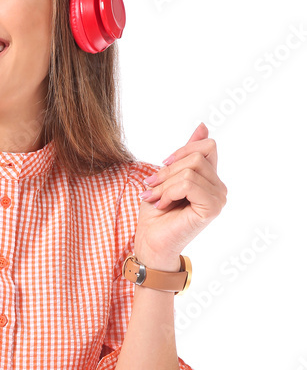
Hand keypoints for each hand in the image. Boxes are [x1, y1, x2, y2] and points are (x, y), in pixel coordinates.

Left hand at [133, 122, 226, 266]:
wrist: (150, 242)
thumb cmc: (156, 214)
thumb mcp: (168, 176)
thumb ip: (186, 154)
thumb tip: (204, 126)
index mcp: (211, 179)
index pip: (207, 146)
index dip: (181, 151)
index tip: (162, 167)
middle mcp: (219, 188)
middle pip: (197, 156)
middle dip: (167, 171)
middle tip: (151, 189)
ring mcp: (219, 198)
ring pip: (190, 170)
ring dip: (164, 184)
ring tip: (154, 199)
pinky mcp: (212, 208)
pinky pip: (189, 184)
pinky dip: (169, 192)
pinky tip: (163, 205)